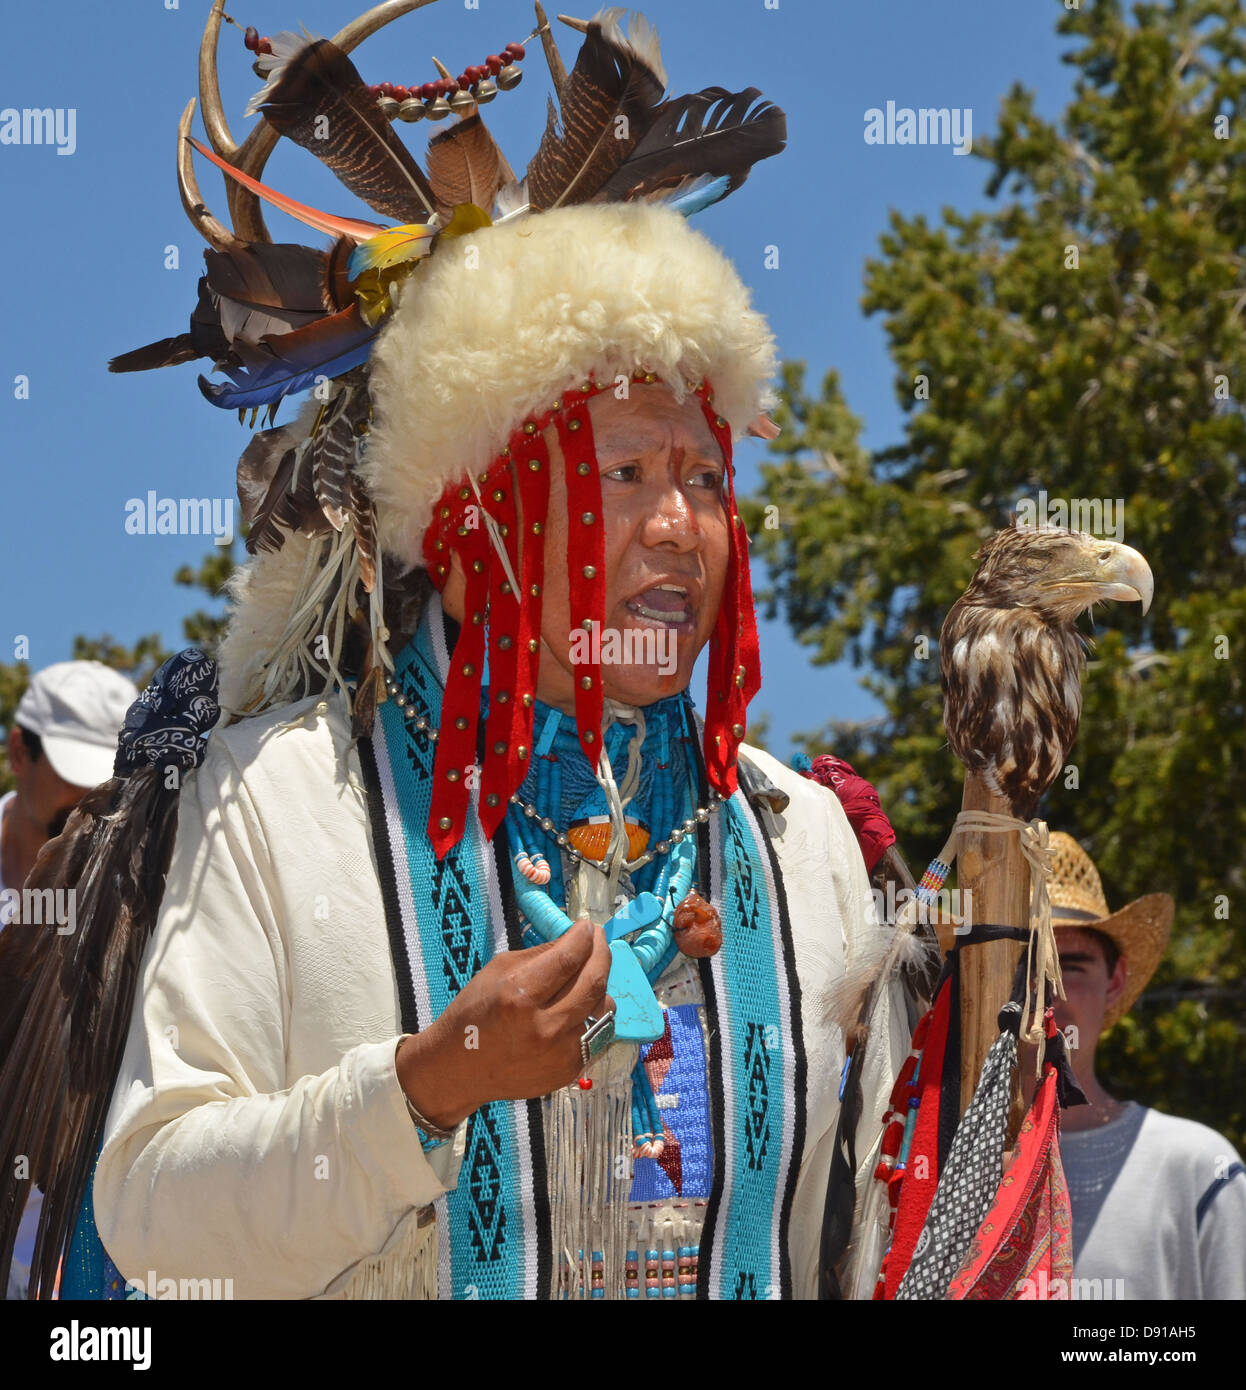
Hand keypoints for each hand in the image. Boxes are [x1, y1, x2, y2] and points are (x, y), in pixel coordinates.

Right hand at [396, 916, 612, 1128]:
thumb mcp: (498, 970)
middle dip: (601, 953)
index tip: (587, 926)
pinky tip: (579, 1005)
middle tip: (599, 940)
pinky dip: (592, 1014)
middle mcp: (544, 1026)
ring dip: (599, 985)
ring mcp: (560, 1052)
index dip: (584, 937)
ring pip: (603, 1008)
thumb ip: (541, 954)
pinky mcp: (569, 1070)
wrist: (459, 1068)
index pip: (568, 958)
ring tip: (587, 975)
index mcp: (519, 996)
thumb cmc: (475, 1012)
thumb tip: (577, 938)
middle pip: (593, 981)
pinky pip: (598, 1033)